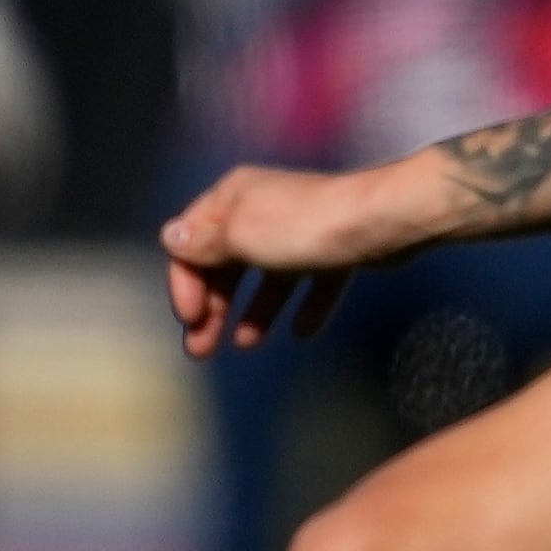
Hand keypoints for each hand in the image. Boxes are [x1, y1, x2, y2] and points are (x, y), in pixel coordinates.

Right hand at [158, 160, 426, 355]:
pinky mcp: (334, 247)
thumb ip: (203, 243)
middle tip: (200, 350)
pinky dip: (302, 306)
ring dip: (252, 312)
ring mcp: (300, 228)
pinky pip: (311, 281)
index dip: (184, 284)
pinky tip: (301, 332)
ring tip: (246, 345)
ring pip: (267, 276)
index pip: (191, 244)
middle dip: (213, 308)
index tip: (190, 320)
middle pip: (227, 263)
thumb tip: (170, 237)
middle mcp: (262, 208)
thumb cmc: (302, 227)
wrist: (381, 222)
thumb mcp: (239, 236)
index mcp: (233, 199)